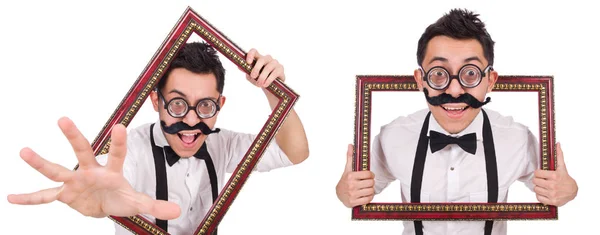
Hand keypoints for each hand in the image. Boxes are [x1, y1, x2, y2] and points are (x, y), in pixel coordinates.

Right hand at [7, 117, 180, 219]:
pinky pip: (45, 197)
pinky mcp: (64, 195)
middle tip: (63, 119)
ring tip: (24, 151)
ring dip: (41, 162)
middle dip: (74, 136)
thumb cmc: (120, 198)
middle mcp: (90, 171)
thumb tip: (179, 212)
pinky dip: (30, 199)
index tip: (121, 126)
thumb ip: (156, 206)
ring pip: (57, 170)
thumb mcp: (138, 203)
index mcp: (111, 171)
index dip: (119, 142)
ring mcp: (75, 182)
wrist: (103, 206)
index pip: (118, 154)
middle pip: (82, 151)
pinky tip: (12, 197)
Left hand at [245, 48, 284, 87]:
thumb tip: (239, 66)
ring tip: (259, 84)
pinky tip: (265, 85)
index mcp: (259, 58)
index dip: (250, 55)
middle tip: (253, 76)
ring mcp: (275, 63)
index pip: (254, 51)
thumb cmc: (260, 80)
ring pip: (268, 67)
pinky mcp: (280, 69)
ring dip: (262, 77)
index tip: (248, 62)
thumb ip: (246, 71)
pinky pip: (275, 73)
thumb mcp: (251, 77)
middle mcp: (267, 59)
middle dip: (256, 68)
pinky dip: (269, 79)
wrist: (271, 89)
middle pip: (262, 59)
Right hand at [336, 144, 374, 207]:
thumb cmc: (345, 180)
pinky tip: (365, 194)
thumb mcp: (347, 169)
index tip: (369, 176)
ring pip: (371, 191)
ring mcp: (352, 194)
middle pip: (371, 183)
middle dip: (371, 183)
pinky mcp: (354, 202)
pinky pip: (368, 199)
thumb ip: (349, 156)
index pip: (368, 174)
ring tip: (367, 188)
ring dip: (371, 190)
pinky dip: (369, 197)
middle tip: (368, 182)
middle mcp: (351, 185)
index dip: (371, 175)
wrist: (338, 194)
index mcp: (350, 176)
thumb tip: (350, 145)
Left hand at [533, 143, 577, 205]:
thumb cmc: (565, 178)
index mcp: (554, 176)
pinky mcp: (552, 201)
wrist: (573, 192)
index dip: (538, 173)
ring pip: (536, 189)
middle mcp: (553, 185)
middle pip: (535, 181)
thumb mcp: (562, 167)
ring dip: (538, 187)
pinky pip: (538, 197)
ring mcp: (552, 194)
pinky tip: (545, 192)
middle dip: (537, 180)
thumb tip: (557, 144)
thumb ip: (559, 155)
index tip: (541, 174)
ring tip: (544, 186)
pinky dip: (540, 195)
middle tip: (542, 180)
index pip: (537, 173)